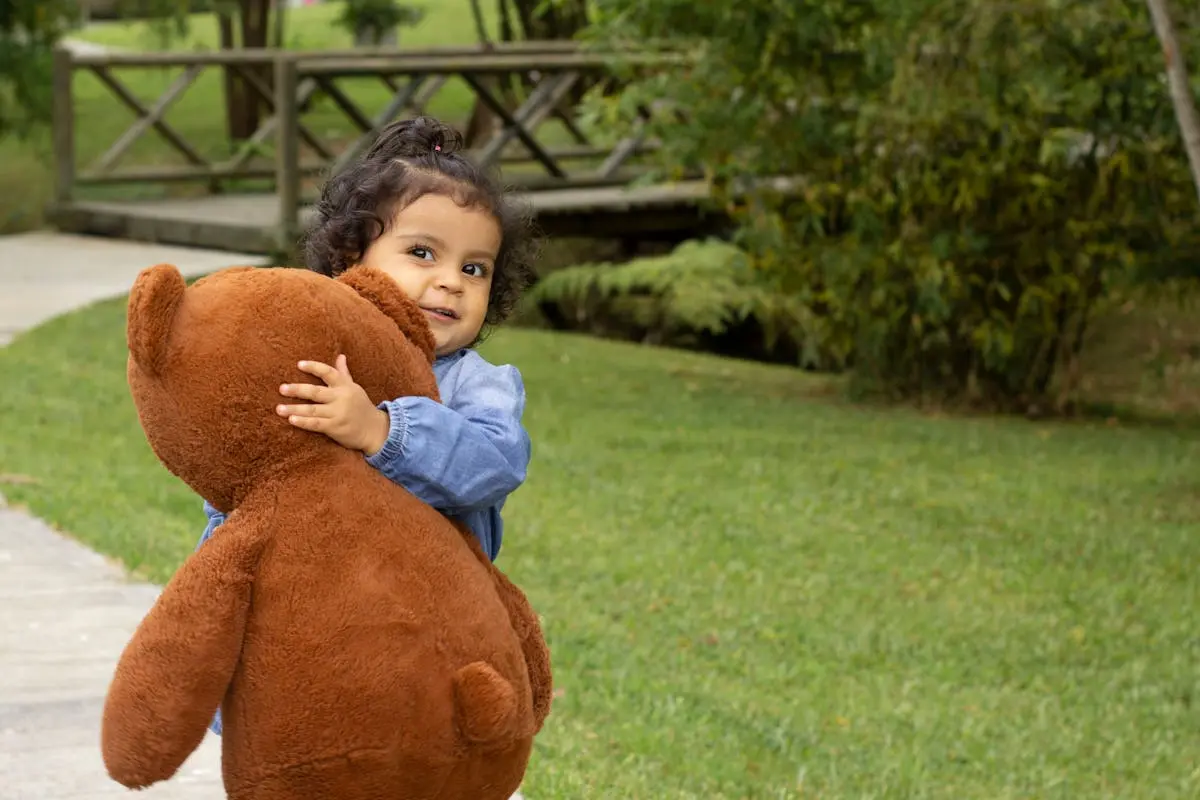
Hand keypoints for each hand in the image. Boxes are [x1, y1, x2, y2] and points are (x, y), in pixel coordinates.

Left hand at [276, 354, 390, 455]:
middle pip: (316, 392)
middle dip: (297, 390)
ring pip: (313, 409)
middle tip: (281, 388)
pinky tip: (292, 420)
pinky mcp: (336, 427)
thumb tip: (340, 356)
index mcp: (345, 386)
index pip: (328, 372)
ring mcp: (338, 413)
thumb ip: (344, 373)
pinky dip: (304, 422)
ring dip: (294, 408)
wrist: (376, 430)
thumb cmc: (361, 407)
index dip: (314, 367)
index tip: (299, 364)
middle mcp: (341, 398)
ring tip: (279, 408)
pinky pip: (316, 424)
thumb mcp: (354, 388)